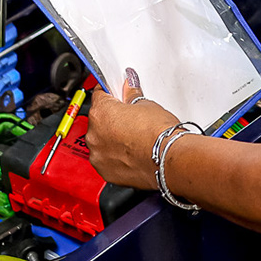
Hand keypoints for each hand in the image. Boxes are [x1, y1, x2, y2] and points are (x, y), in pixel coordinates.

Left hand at [85, 67, 178, 190]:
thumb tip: (128, 90)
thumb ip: (131, 96)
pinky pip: (106, 159)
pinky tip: (131, 151)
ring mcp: (98, 155)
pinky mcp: (105, 171)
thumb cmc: (158, 133)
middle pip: (98, 119)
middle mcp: (93, 135)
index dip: (110, 92)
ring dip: (111, 138)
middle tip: (130, 118)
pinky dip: (115, 155)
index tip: (117, 94)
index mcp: (100, 112)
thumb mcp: (146, 105)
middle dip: (112, 117)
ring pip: (101, 141)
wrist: (167, 158)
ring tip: (133, 137)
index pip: (99, 94)